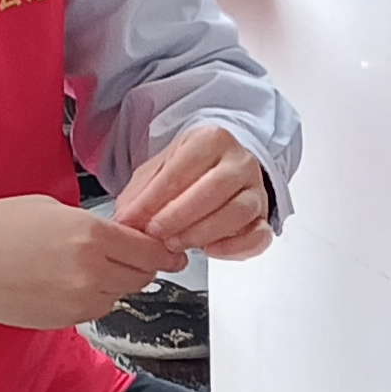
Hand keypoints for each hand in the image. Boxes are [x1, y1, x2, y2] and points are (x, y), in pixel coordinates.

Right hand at [0, 197, 178, 329]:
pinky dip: (93, 296)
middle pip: (142, 276)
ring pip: (120, 294)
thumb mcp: (51, 208)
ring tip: (84, 264)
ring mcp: (79, 302)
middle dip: (142, 265)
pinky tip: (66, 280)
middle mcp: (92, 273)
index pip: (150, 250)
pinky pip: (96, 308)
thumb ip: (94, 225)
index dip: (165, 250)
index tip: (173, 251)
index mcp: (91, 236)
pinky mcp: (65, 321)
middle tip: (131, 253)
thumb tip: (121, 237)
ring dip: (115, 281)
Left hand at [106, 124, 275, 258]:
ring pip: (237, 212)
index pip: (181, 169)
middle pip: (213, 189)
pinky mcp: (265, 216)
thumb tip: (125, 221)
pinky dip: (235, 247)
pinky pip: (259, 235)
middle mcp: (239, 162)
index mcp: (212, 140)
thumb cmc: (190, 170)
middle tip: (155, 234)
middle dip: (179, 216)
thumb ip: (141, 194)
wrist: (223, 168)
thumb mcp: (159, 170)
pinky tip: (210, 250)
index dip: (154, 198)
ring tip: (176, 244)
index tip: (134, 219)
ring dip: (202, 233)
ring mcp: (256, 189)